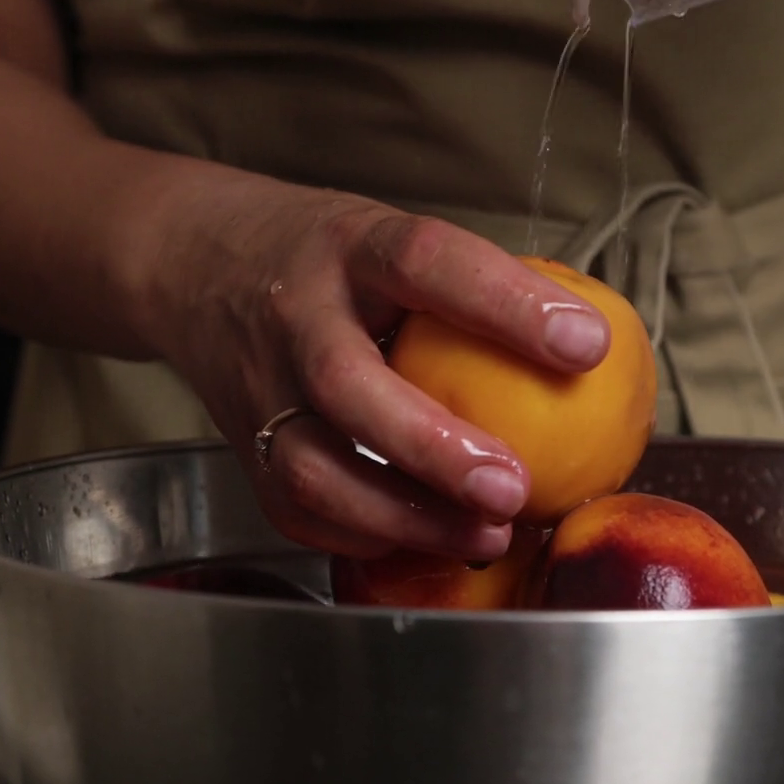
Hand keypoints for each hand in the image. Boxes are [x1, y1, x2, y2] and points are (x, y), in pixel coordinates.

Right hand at [129, 171, 611, 560]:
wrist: (190, 263)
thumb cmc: (324, 257)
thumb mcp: (388, 238)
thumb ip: (469, 290)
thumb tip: (593, 353)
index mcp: (348, 246)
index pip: (427, 260)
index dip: (506, 304)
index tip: (586, 346)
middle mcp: (294, 314)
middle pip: (348, 385)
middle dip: (434, 447)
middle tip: (515, 485)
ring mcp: (260, 387)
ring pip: (315, 468)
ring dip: (404, 516)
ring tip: (487, 535)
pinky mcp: (245, 447)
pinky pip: (299, 509)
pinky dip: (366, 537)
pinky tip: (430, 545)